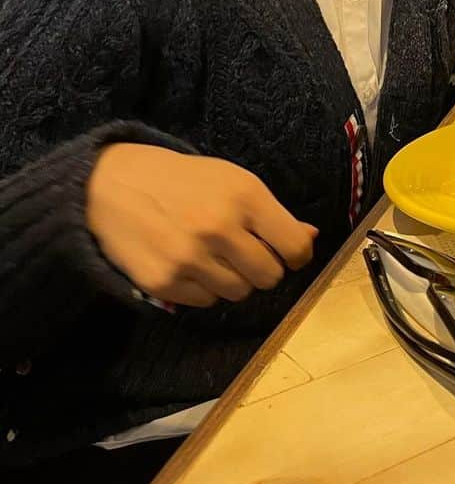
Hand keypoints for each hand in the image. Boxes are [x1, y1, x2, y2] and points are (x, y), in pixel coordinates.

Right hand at [86, 143, 317, 307]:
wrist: (115, 185)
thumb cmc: (184, 181)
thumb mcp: (234, 181)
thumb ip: (274, 214)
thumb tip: (311, 238)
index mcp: (245, 197)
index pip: (295, 249)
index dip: (295, 255)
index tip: (287, 253)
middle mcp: (220, 228)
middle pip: (269, 277)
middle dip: (263, 268)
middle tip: (244, 252)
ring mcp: (190, 258)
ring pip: (239, 293)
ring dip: (233, 279)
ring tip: (213, 255)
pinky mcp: (164, 283)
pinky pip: (206, 302)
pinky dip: (204, 288)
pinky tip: (189, 263)